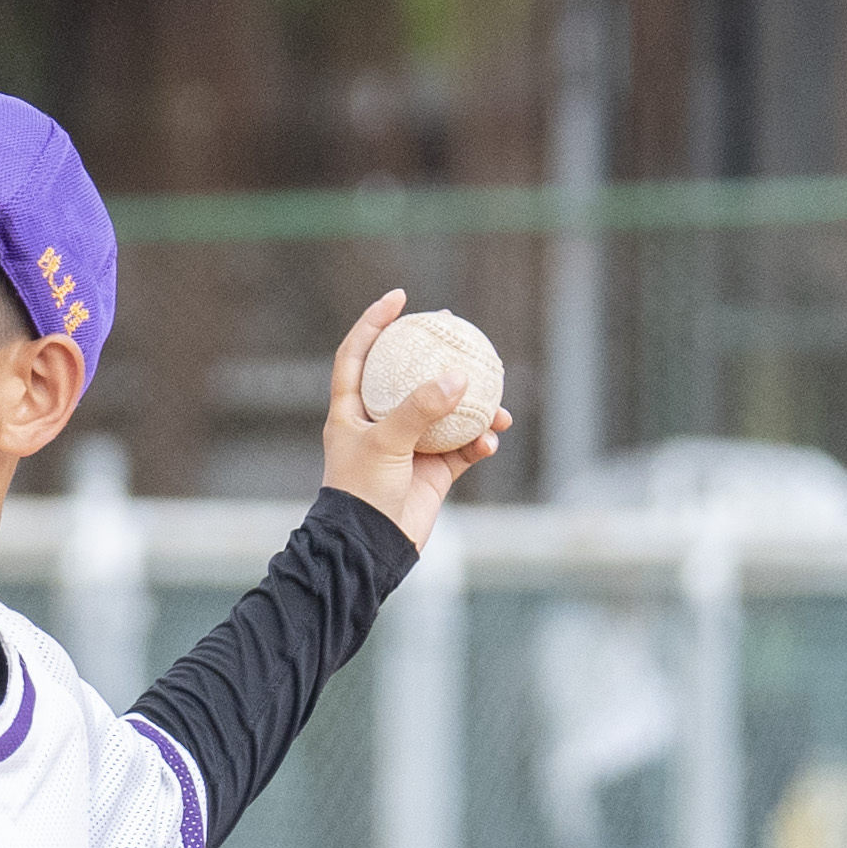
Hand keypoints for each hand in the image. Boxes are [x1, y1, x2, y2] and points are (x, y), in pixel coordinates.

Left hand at [317, 289, 502, 547]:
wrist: (370, 549)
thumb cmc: (362, 493)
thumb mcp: (386, 444)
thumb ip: (419, 409)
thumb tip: (458, 379)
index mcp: (351, 410)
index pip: (357, 354)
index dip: (374, 322)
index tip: (400, 298)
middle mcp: (380, 424)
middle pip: (407, 375)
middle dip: (433, 352)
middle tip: (457, 331)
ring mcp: (409, 447)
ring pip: (445, 412)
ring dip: (471, 404)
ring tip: (495, 395)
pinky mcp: (433, 472)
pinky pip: (463, 448)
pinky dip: (479, 442)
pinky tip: (492, 438)